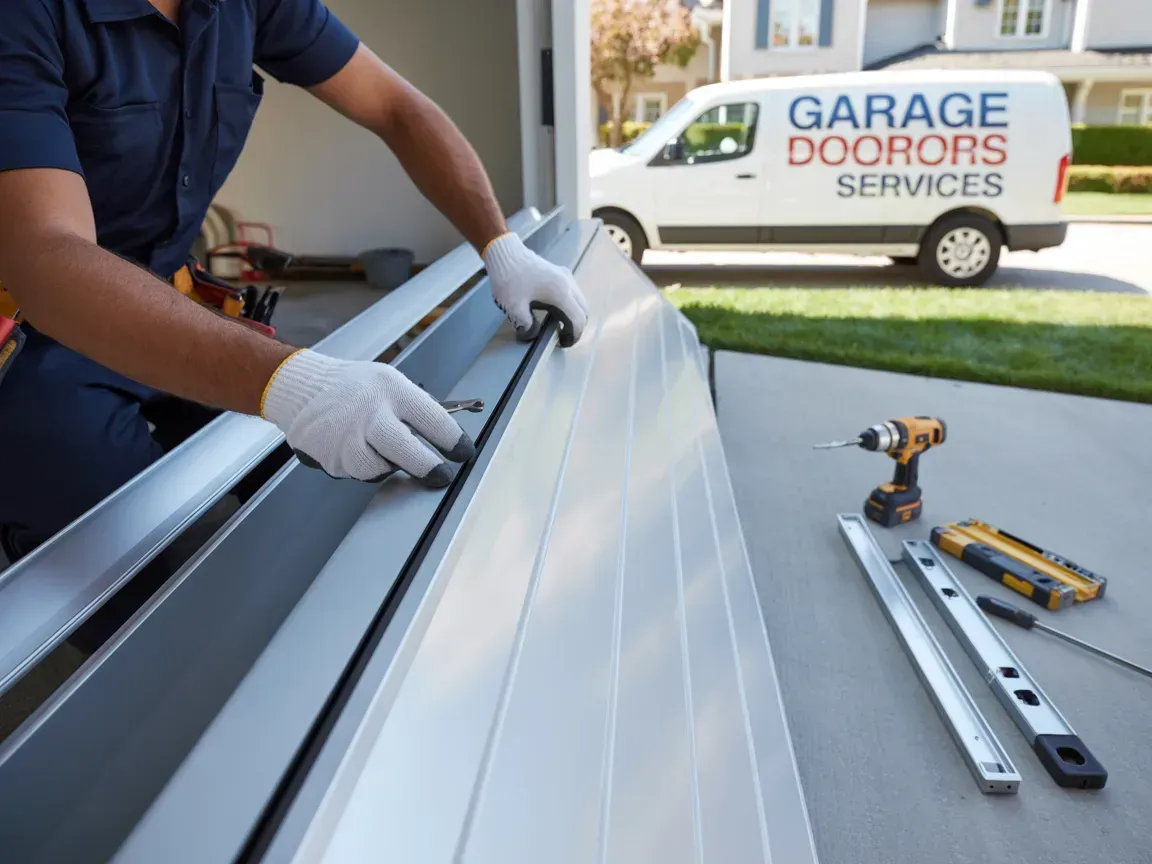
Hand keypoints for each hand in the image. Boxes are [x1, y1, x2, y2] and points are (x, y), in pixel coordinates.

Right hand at [262, 350, 474, 486]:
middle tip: (441, 476)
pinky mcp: (330, 456)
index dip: (454, 441)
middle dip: (430, 469)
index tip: (463, 453)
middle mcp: (370, 413)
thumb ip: (416, 409)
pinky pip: (356, 473)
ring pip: (380, 470)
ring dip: (387, 466)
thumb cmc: (354, 387)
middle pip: (409, 453)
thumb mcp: (390, 383)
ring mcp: (347, 437)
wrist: (301, 387)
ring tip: (380, 448)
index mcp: (392, 391)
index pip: (434, 420)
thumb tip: (447, 438)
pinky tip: (355, 448)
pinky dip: (361, 466)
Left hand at [483, 233, 589, 347]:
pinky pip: (573, 293)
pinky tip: (556, 310)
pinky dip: (571, 305)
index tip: (562, 344)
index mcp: (560, 294)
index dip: (573, 336)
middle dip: (576, 327)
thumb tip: (533, 334)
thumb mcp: (513, 307)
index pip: (578, 320)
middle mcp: (568, 284)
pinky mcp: (560, 272)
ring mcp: (565, 276)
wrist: (505, 253)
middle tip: (562, 337)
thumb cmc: (509, 278)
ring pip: (580, 301)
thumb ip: (525, 325)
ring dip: (575, 315)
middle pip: (583, 311)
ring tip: (559, 326)